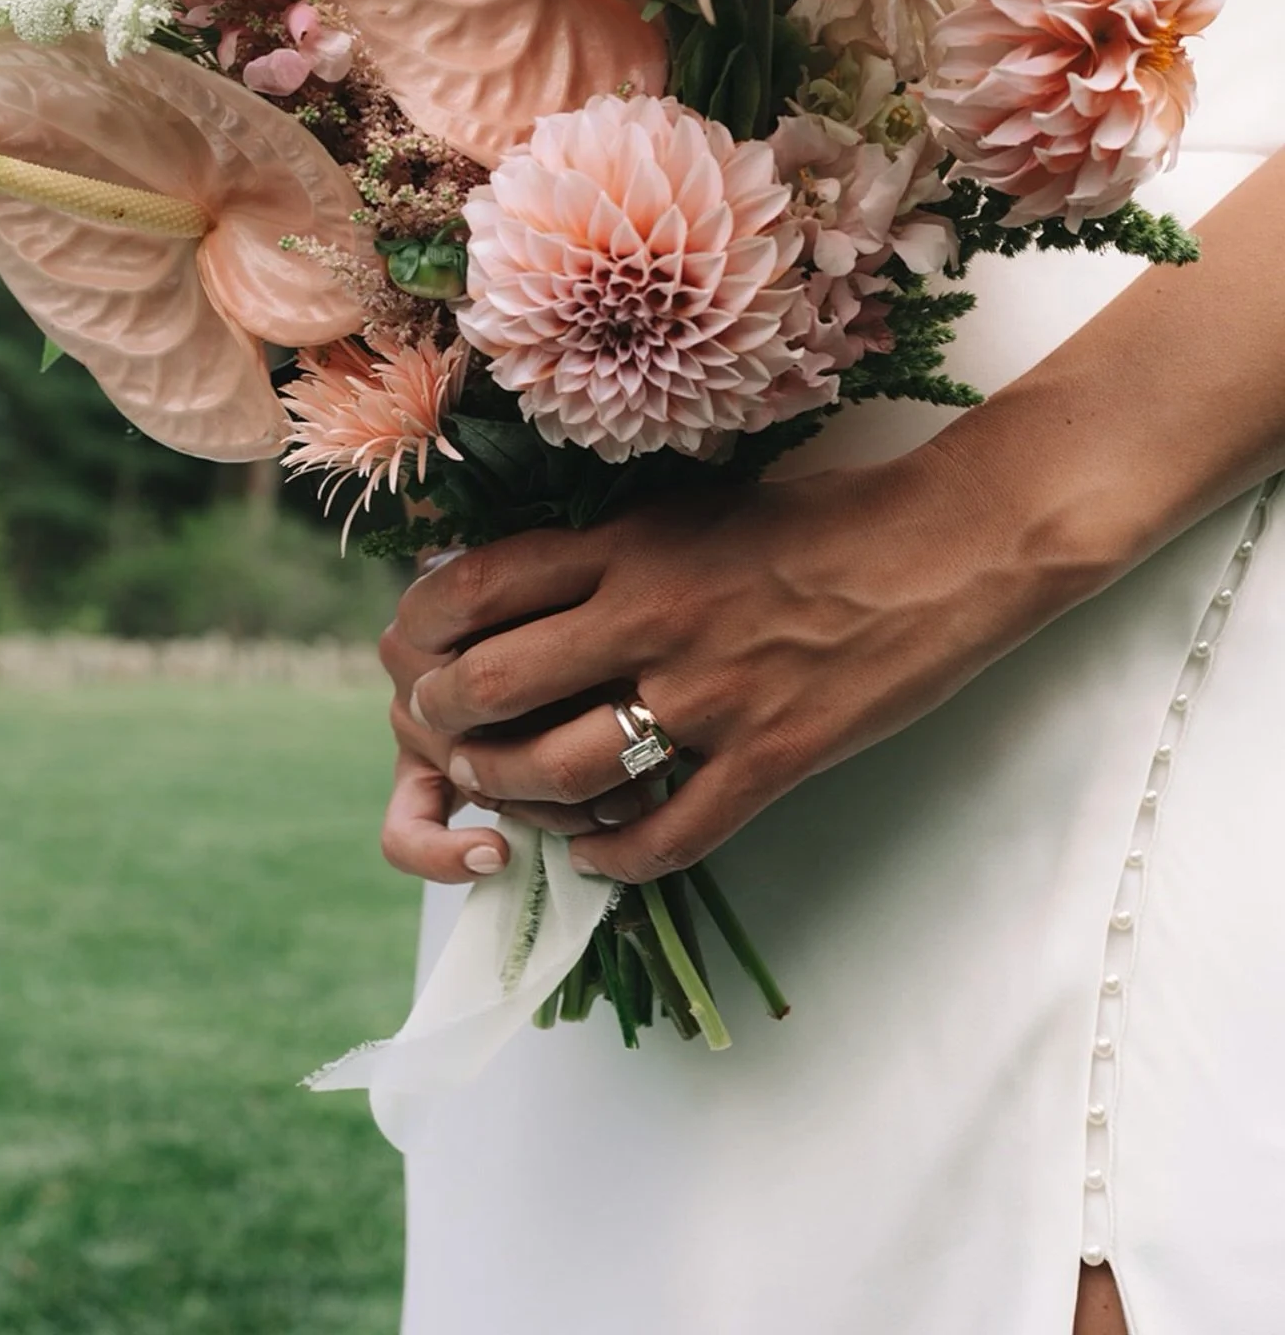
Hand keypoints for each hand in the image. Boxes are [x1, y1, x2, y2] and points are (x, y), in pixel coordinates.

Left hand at [398, 439, 1097, 884]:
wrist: (948, 546)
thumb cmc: (821, 517)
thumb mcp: (694, 508)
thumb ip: (609, 551)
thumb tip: (517, 594)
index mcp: (629, 544)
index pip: (475, 587)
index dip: (422, 632)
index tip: (418, 655)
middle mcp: (651, 616)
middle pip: (494, 684)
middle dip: (445, 722)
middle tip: (446, 736)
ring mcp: (710, 694)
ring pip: (561, 769)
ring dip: (510, 794)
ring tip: (503, 797)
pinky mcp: (772, 758)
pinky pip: (665, 835)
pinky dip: (612, 858)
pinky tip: (594, 855)